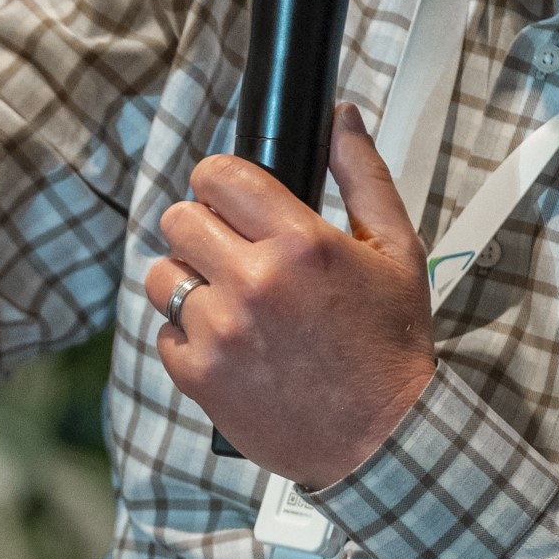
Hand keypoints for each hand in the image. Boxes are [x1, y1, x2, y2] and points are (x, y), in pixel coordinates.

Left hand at [144, 105, 434, 486]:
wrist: (386, 440)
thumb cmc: (393, 346)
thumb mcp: (398, 251)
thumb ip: (362, 177)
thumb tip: (340, 117)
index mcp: (299, 244)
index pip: (217, 176)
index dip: (220, 182)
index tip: (229, 198)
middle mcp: (253, 283)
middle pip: (177, 220)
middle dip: (201, 227)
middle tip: (230, 251)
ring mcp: (220, 332)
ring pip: (160, 276)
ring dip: (188, 282)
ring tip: (228, 301)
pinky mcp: (199, 377)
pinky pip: (164, 333)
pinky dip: (189, 336)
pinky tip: (231, 345)